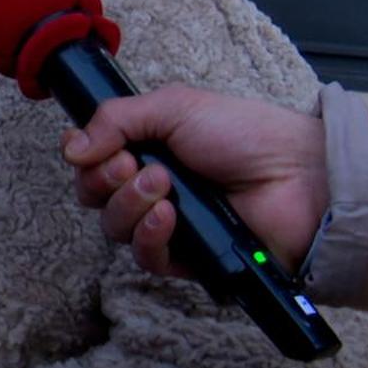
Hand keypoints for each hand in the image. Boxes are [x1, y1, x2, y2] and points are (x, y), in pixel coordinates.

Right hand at [62, 85, 328, 276]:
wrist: (297, 175)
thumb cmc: (244, 134)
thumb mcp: (173, 107)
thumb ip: (115, 119)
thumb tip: (70, 146)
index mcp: (147, 149)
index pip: (91, 163)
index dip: (86, 158)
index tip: (98, 147)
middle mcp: (152, 188)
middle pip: (95, 197)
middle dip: (104, 179)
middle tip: (132, 163)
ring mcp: (168, 225)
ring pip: (115, 228)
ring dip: (129, 204)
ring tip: (162, 185)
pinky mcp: (187, 259)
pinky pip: (146, 259)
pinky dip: (149, 236)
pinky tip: (168, 216)